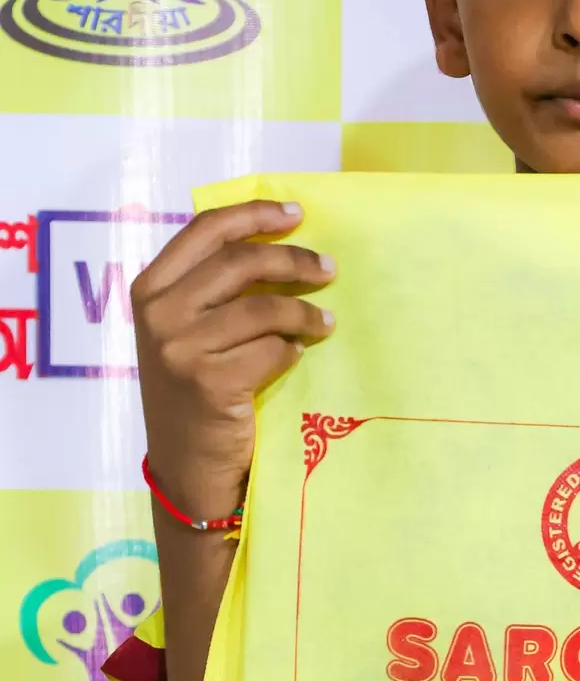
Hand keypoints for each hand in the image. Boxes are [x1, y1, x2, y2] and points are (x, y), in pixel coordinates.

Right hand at [131, 199, 334, 517]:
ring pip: (263, 308)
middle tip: (328, 268)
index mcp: (150, 288)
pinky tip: (297, 357)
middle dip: (293, 260)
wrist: (186, 467)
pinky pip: (271, 351)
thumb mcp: (184, 333)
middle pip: (241, 262)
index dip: (255, 215)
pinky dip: (292, 351)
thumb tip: (278, 244)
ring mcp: (180, 348)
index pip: (206, 230)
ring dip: (304, 313)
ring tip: (325, 322)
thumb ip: (211, 291)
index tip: (296, 214)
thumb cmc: (194, 394)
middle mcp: (158, 314)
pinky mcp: (209, 382)